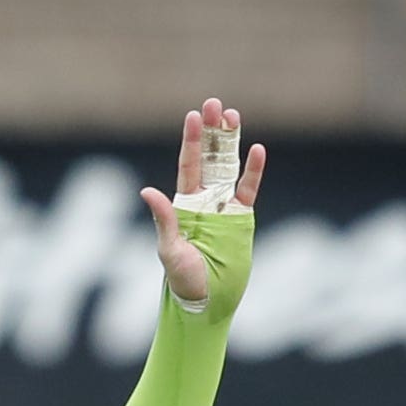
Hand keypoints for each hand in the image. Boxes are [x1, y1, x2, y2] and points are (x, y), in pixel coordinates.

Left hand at [139, 97, 268, 315]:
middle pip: (209, 157)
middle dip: (212, 131)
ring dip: (231, 142)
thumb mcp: (170, 250)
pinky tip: (258, 149)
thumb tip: (147, 191)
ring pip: (229, 166)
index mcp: (183, 204)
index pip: (188, 165)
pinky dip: (253, 170)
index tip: (193, 116)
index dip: (191, 140)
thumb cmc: (183, 281)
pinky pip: (249, 190)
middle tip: (215, 104)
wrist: (207, 302)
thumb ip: (165, 219)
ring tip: (233, 115)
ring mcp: (225, 207)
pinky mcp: (243, 219)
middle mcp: (204, 201)